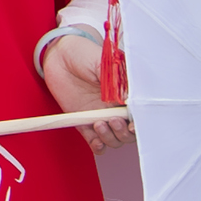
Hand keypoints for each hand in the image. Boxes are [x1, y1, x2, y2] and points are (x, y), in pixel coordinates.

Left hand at [39, 33, 133, 153]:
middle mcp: (117, 108)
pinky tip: (96, 140)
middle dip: (124, 132)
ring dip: (110, 137)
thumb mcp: (104, 63)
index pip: (141, 114)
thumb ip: (116, 81)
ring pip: (115, 139)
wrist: (59, 57)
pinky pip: (96, 142)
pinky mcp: (84, 123)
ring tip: (98, 124)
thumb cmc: (85, 55)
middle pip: (130, 132)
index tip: (133, 123)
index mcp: (127, 94)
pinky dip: (98, 146)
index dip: (140, 123)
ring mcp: (102, 117)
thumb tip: (129, 98)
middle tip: (113, 120)